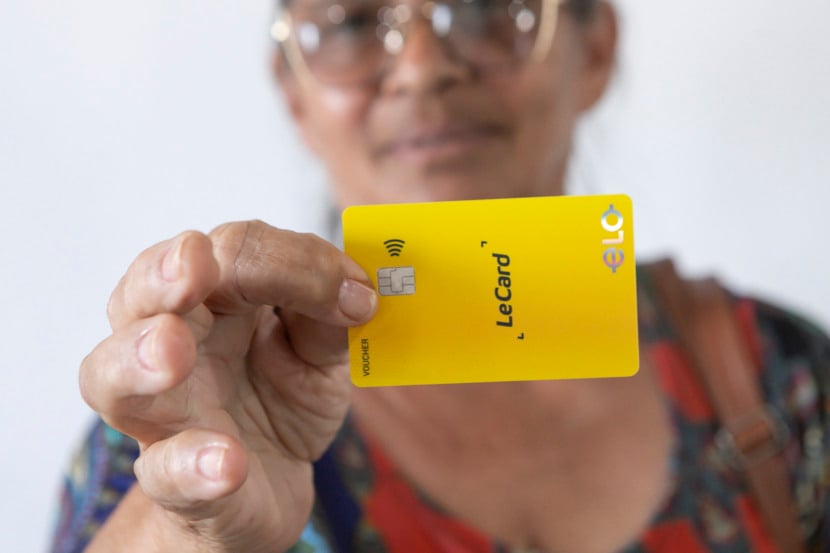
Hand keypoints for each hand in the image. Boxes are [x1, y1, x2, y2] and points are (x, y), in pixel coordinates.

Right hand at [80, 221, 376, 551]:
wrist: (270, 486)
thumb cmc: (283, 398)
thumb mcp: (321, 349)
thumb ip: (328, 314)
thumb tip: (353, 291)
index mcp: (211, 297)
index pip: (231, 251)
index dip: (293, 263)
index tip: (355, 296)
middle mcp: (170, 342)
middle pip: (141, 293)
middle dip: (163, 275)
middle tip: (193, 268)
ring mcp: (163, 414)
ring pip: (109, 375)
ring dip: (138, 357)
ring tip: (172, 353)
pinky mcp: (175, 481)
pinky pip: (164, 472)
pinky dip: (189, 464)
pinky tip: (226, 462)